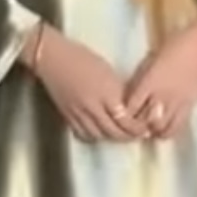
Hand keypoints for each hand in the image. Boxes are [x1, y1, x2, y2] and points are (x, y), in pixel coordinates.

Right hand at [26, 26, 146, 142]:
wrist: (52, 58)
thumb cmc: (81, 57)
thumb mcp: (107, 71)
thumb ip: (117, 91)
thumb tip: (128, 107)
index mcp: (106, 93)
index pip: (125, 119)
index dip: (137, 128)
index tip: (145, 128)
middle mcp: (93, 107)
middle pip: (114, 132)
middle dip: (128, 137)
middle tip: (137, 136)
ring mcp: (79, 114)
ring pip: (100, 136)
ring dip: (113, 138)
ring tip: (122, 136)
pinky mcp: (68, 116)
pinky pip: (84, 134)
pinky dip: (95, 137)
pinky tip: (101, 134)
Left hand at [125, 18, 196, 139]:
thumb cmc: (172, 48)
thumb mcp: (148, 62)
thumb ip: (139, 81)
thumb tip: (130, 97)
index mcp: (149, 82)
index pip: (131, 107)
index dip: (124, 114)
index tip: (121, 115)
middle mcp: (162, 96)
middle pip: (144, 121)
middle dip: (136, 125)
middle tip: (132, 124)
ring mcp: (176, 103)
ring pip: (160, 128)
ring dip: (151, 130)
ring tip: (147, 127)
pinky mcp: (188, 107)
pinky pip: (176, 128)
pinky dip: (166, 132)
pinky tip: (162, 128)